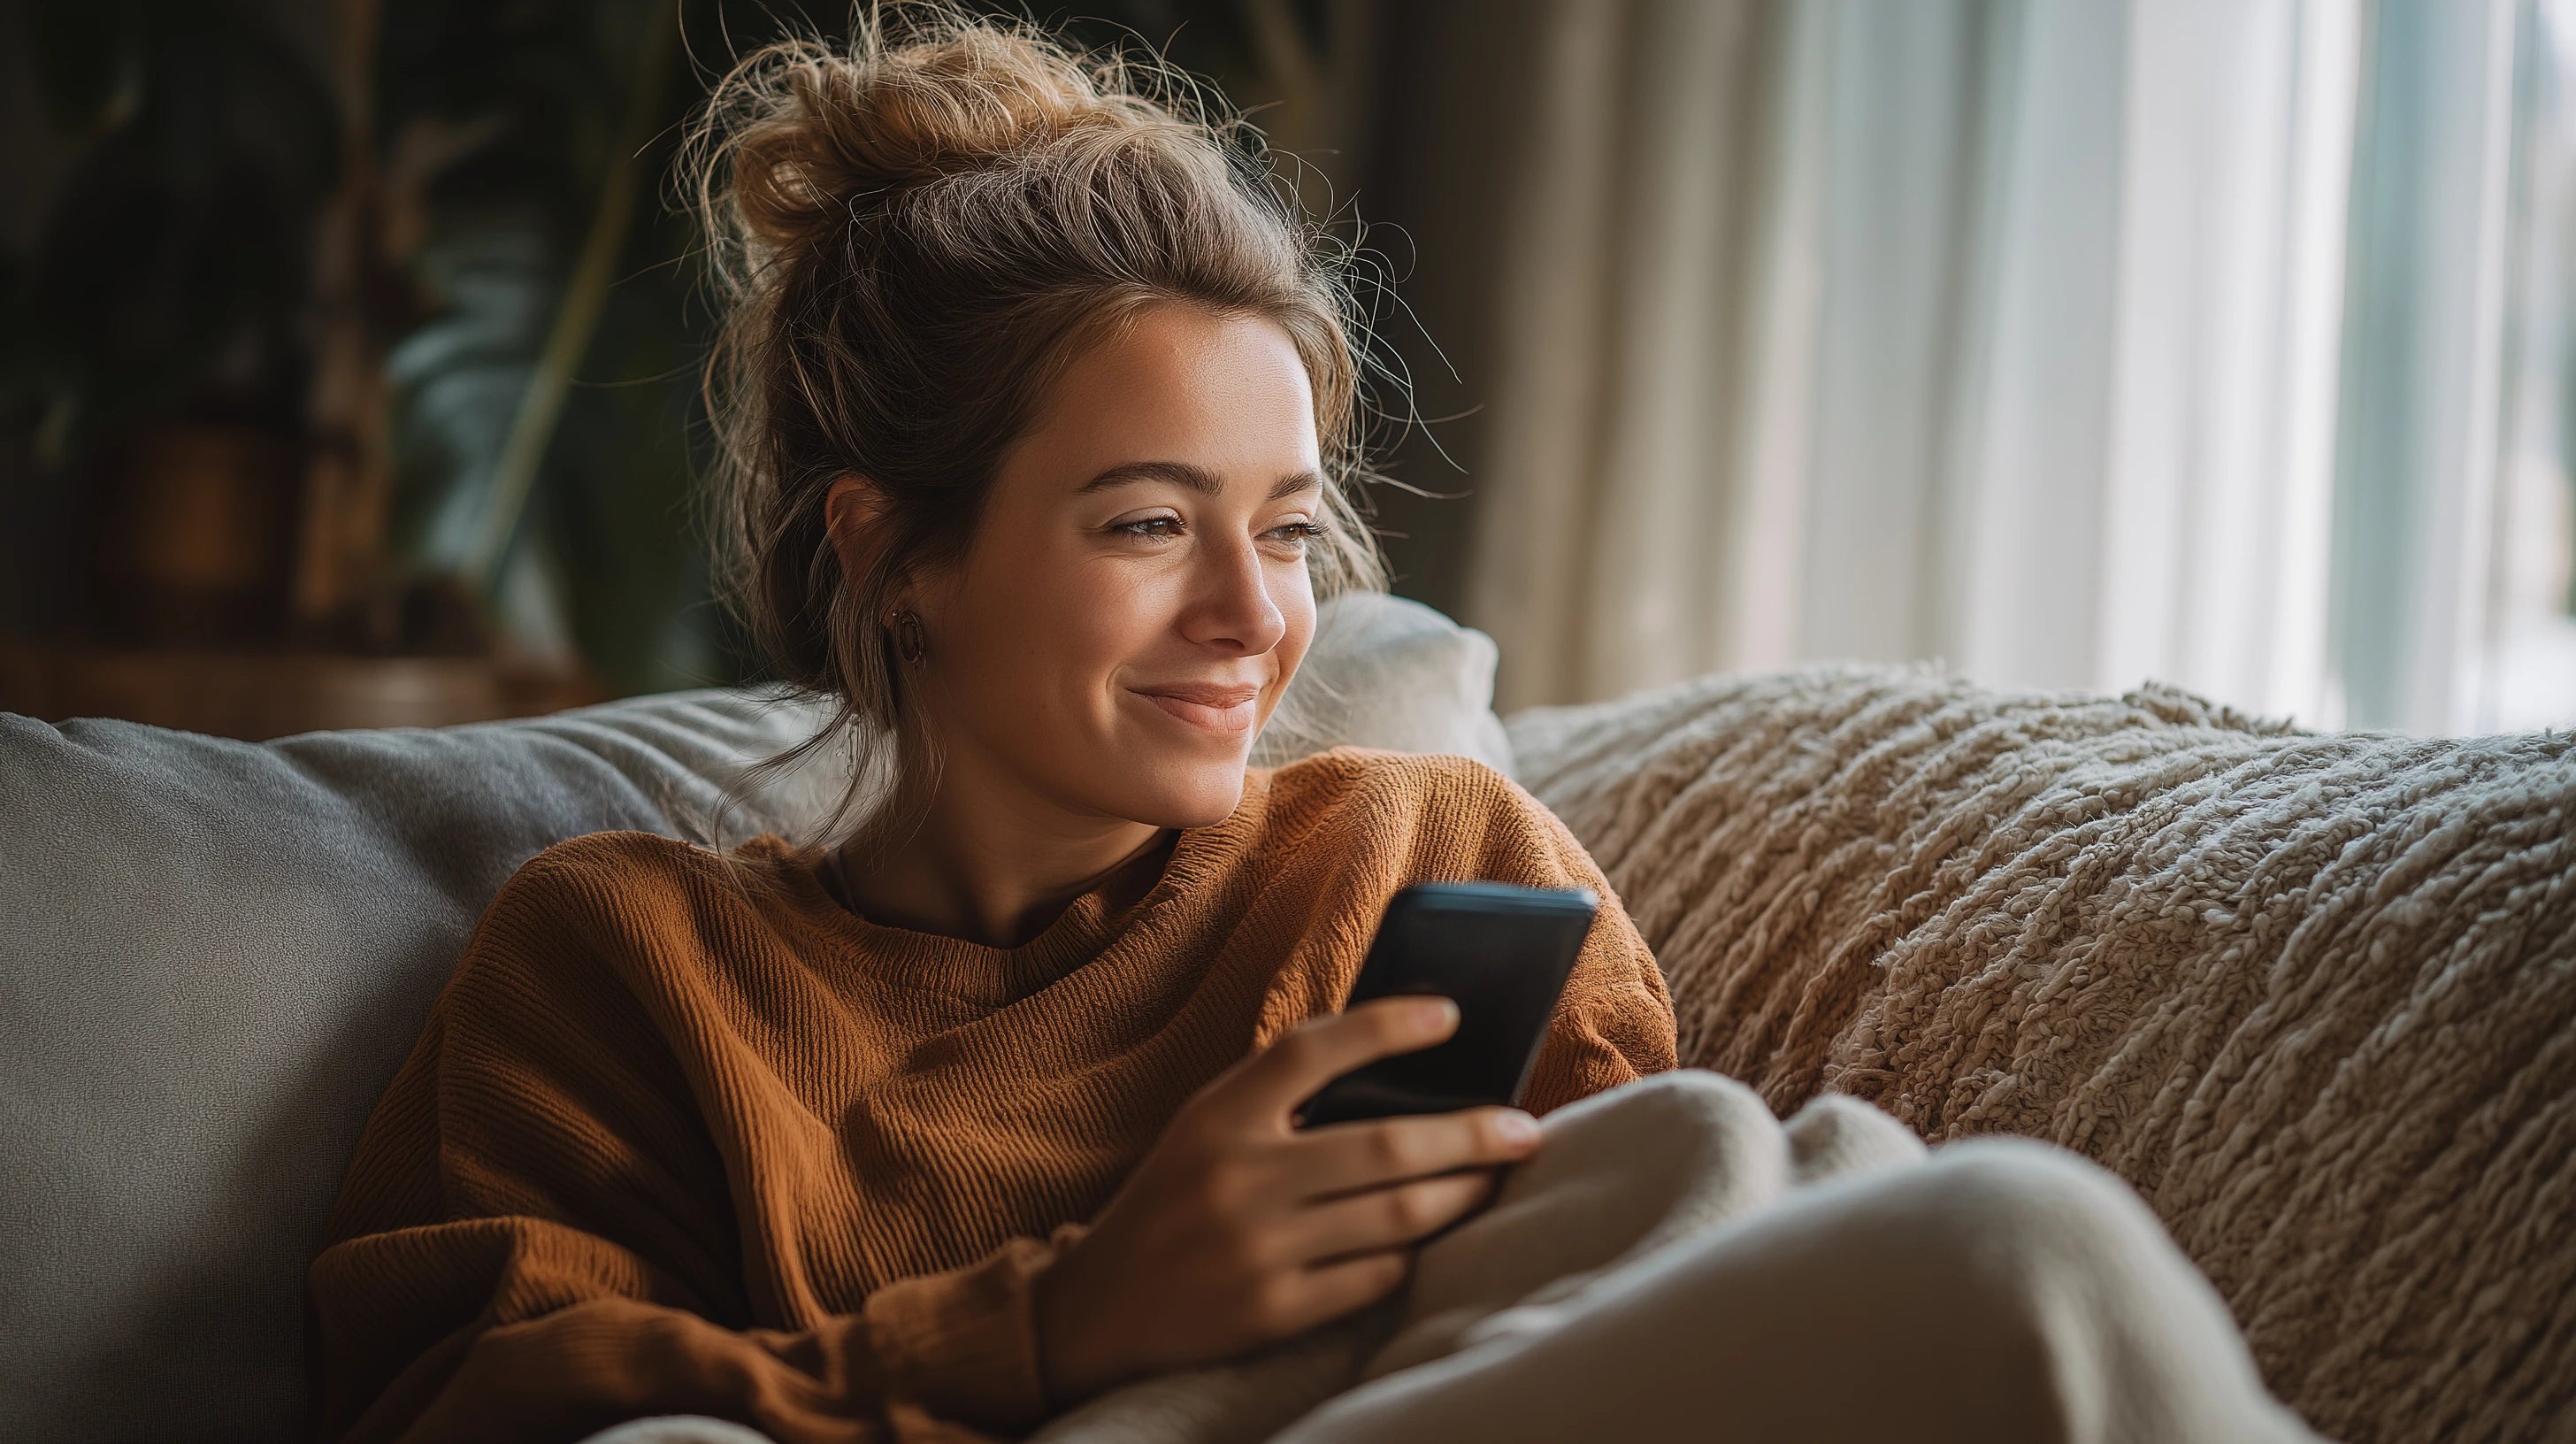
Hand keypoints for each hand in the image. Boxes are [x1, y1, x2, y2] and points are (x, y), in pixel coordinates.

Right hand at [1033, 996, 1543, 1402]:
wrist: (1096, 1308)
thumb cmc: (1175, 1199)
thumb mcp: (1206, 1128)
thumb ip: (1279, 1097)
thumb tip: (1404, 1070)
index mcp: (1217, 1114)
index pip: (1309, 1049)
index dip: (1385, 1026)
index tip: (1451, 1015)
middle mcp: (1237, 1176)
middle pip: (1385, 1143)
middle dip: (1472, 1135)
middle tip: (1524, 1128)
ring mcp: (1255, 1248)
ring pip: (1397, 1215)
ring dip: (1463, 1195)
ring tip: (1495, 1180)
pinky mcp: (1270, 1312)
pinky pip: (1374, 1276)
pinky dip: (1412, 1255)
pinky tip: (1431, 1240)